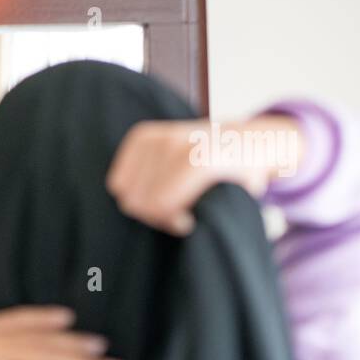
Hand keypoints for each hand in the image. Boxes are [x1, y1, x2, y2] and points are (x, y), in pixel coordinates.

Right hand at [106, 115, 302, 234]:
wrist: (242, 140)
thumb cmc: (239, 177)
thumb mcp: (237, 199)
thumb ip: (209, 214)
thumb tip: (182, 224)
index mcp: (202, 158)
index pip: (159, 203)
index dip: (170, 222)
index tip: (189, 223)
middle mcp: (174, 141)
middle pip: (137, 200)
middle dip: (154, 215)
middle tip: (178, 214)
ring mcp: (156, 136)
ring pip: (123, 191)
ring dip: (144, 203)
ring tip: (168, 201)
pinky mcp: (141, 135)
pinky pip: (118, 178)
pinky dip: (132, 188)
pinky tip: (154, 188)